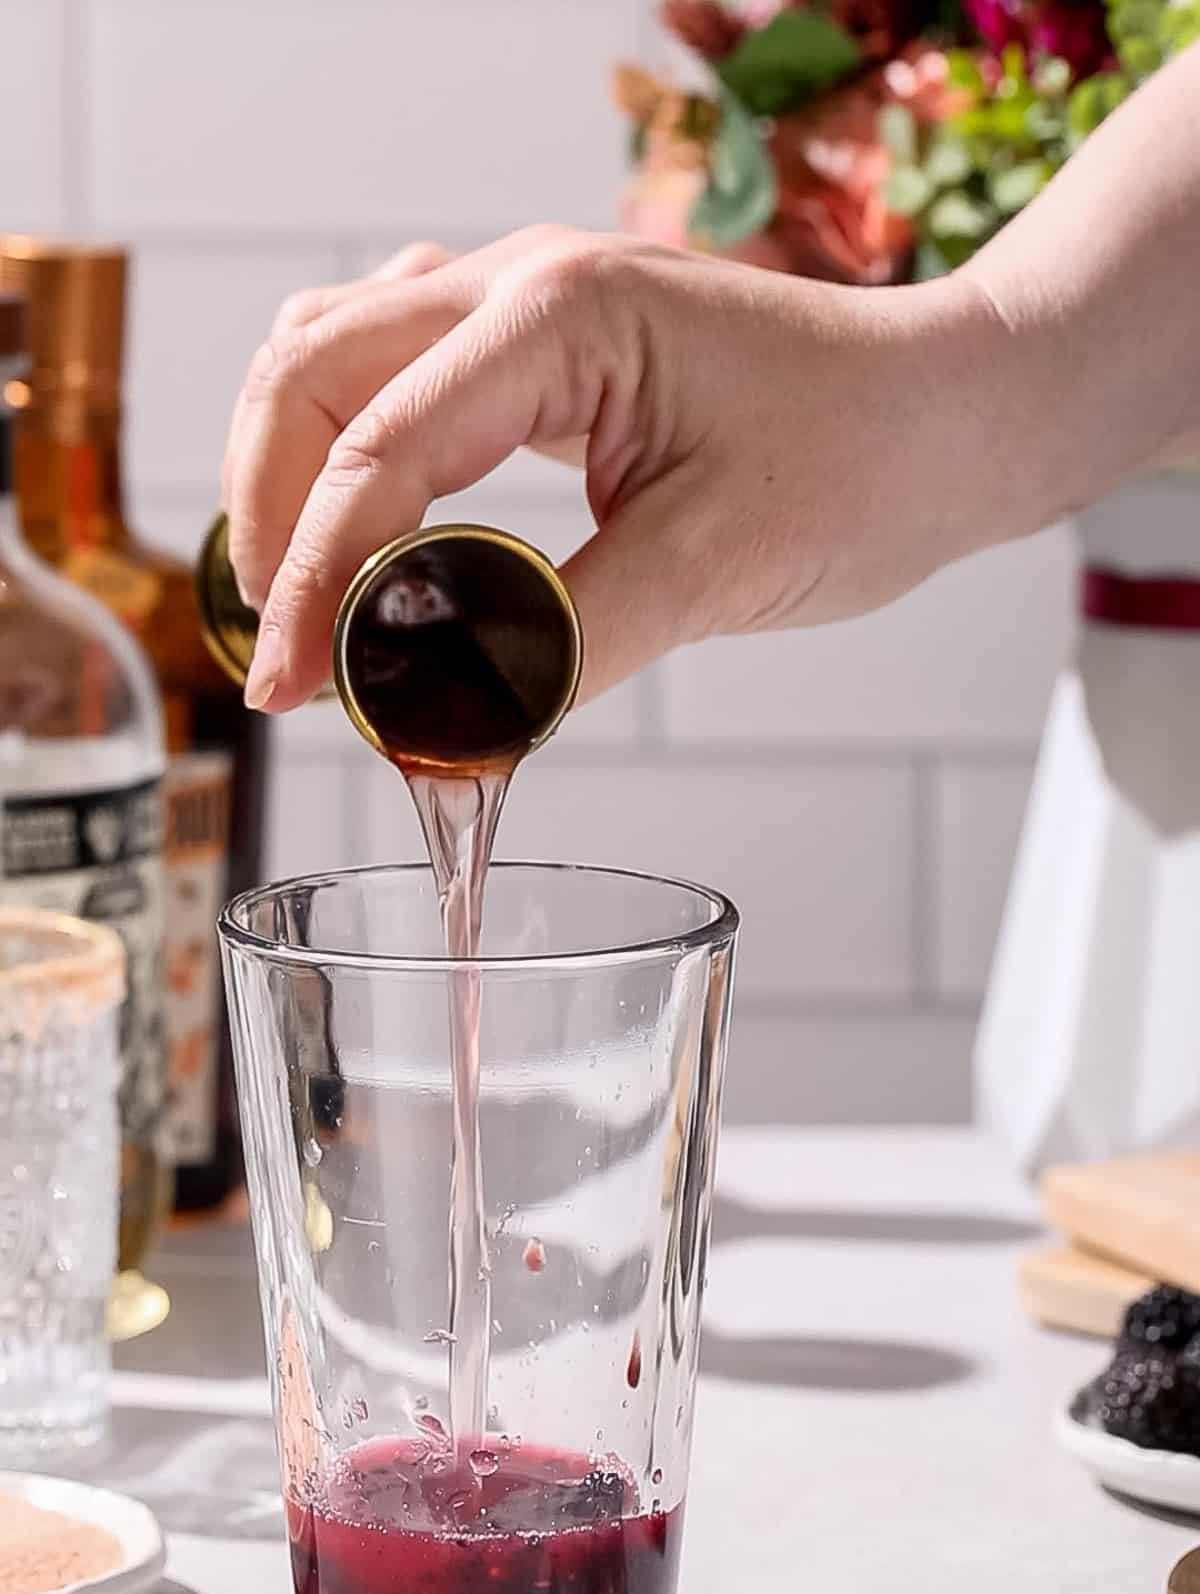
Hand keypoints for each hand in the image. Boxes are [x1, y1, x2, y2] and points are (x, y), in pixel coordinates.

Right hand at [222, 224, 1028, 712]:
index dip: (317, 578)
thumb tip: (446, 736)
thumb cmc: (865, 459)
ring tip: (303, 602)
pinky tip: (358, 526)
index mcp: (560, 315)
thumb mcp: (712, 568)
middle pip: (311, 370)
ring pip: (334, 357)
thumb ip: (561, 649)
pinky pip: (394, 372)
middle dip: (272, 515)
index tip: (290, 689)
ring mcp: (524, 303)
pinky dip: (348, 450)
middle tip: (284, 656)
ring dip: (294, 474)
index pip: (378, 444)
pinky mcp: (541, 349)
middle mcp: (521, 281)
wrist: (950, 413)